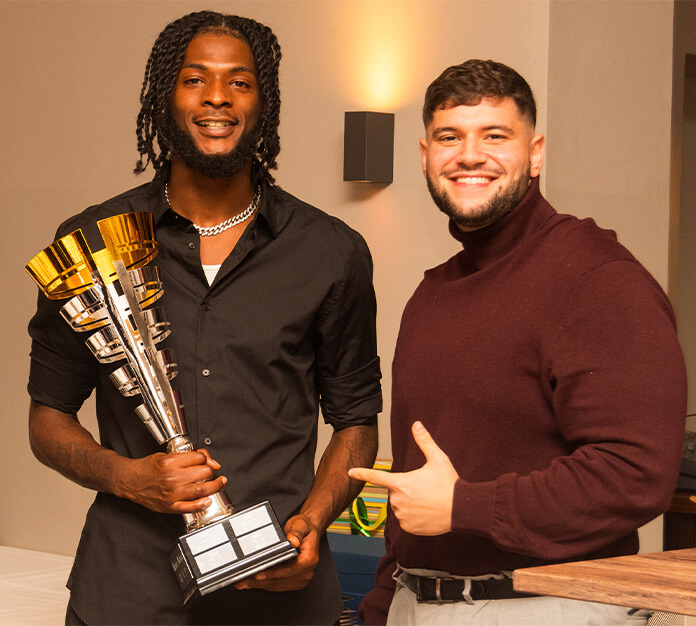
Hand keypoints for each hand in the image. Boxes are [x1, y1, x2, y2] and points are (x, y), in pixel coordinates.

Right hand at [114, 449, 226, 514]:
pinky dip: (202, 505)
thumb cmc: (148, 467)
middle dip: (211, 471)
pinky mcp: (169, 506)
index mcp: (171, 462)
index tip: (206, 462)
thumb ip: (189, 456)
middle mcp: (172, 478)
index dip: (206, 459)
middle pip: (204, 473)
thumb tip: (211, 461)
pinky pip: (189, 508)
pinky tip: (208, 500)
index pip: (200, 458)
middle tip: (212, 472)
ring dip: (215, 486)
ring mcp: (171, 494)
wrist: (130, 480)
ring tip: (219, 483)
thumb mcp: (167, 455)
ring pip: (201, 490)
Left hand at [235, 514, 319, 591]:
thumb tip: (293, 541)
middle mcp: (306, 572)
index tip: (258, 574)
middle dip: (260, 581)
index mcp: (309, 560)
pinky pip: (277, 585)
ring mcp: (300, 578)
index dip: (272, 573)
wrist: (307, 530)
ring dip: (259, 585)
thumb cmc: (304, 528)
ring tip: (244, 582)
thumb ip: (296, 532)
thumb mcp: (300, 525)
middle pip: (280, 580)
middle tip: (243, 580)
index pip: (288, 570)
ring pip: (276, 585)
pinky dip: (264, 584)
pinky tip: (252, 582)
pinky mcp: (294, 581)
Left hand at [348, 421, 458, 535]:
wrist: (461, 510)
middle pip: (395, 492)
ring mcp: (402, 515)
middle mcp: (398, 500)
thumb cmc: (449, 484)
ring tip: (428, 502)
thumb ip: (424, 441)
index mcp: (400, 482)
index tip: (350, 472)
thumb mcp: (438, 459)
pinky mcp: (409, 528)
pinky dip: (414, 517)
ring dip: (409, 504)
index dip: (362, 473)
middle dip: (406, 490)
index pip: (376, 477)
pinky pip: (406, 520)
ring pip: (400, 507)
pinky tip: (427, 513)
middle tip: (424, 490)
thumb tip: (416, 424)